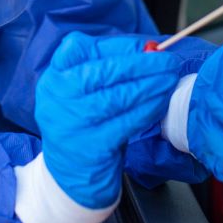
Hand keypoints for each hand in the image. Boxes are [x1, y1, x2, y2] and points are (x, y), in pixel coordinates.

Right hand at [36, 32, 181, 207]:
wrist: (68, 178)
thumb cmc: (83, 126)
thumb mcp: (81, 95)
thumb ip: (105, 71)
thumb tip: (149, 50)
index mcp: (54, 78)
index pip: (78, 48)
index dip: (115, 45)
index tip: (143, 45)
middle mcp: (56, 97)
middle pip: (102, 71)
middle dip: (141, 63)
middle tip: (168, 60)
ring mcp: (72, 123)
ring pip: (117, 96)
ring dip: (149, 85)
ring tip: (169, 78)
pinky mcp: (92, 146)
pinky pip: (126, 122)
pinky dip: (147, 109)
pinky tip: (160, 101)